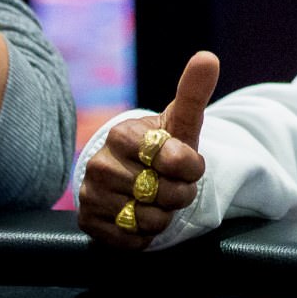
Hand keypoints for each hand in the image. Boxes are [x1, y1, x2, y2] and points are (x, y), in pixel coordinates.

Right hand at [78, 52, 219, 248]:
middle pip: (161, 192)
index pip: (168, 157)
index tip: (189, 162)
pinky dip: (147, 235)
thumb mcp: (181, 121)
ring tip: (158, 200)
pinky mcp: (88, 224)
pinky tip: (143, 217)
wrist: (138, 175)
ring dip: (165, 214)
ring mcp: (89, 194)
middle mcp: (98, 163)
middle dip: (181, 192)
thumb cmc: (164, 146)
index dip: (189, 165)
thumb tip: (208, 57)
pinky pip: (131, 240)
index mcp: (121, 134)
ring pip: (148, 218)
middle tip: (175, 185)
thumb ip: (193, 92)